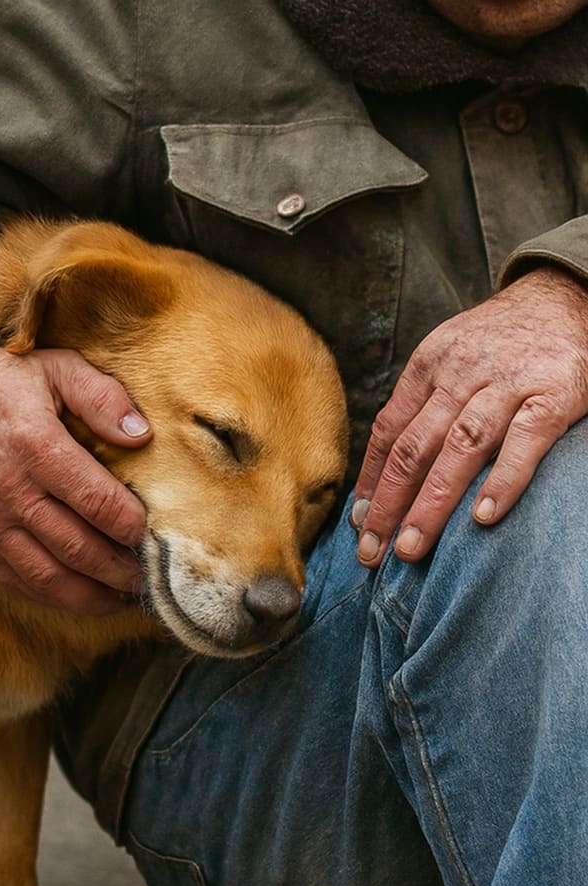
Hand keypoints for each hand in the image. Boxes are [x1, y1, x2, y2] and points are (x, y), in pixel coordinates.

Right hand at [0, 337, 151, 613]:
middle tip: (147, 576)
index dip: (129, 526)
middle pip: (76, 548)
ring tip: (120, 596)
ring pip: (46, 577)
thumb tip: (141, 435)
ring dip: (90, 596)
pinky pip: (13, 580)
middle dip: (119, 570)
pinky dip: (50, 597)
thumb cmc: (0, 380)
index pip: (95, 502)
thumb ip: (103, 398)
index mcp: (35, 445)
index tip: (149, 534)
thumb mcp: (57, 367)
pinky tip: (79, 596)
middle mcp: (7, 489)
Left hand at [351, 266, 587, 566]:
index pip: (387, 432)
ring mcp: (507, 385)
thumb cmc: (501, 341)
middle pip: (413, 448)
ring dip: (431, 504)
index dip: (370, 481)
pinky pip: (525, 442)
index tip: (358, 523)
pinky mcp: (554, 394)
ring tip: (411, 547)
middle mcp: (460, 376)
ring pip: (459, 450)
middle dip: (388, 505)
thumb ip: (421, 405)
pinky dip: (504, 480)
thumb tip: (384, 469)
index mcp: (427, 367)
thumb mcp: (449, 357)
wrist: (566, 294)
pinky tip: (483, 518)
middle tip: (372, 552)